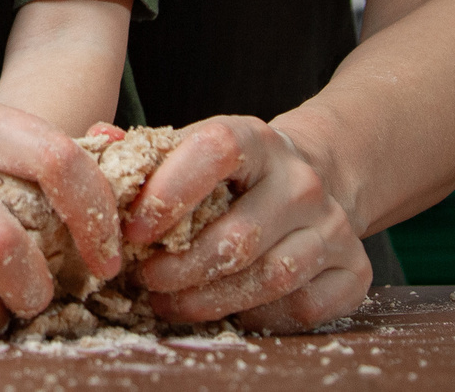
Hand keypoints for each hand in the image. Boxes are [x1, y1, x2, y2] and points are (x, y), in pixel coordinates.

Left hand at [126, 116, 373, 332]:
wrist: (317, 178)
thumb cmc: (234, 174)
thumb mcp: (195, 148)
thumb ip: (145, 151)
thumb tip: (99, 140)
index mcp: (256, 139)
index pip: (216, 150)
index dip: (169, 191)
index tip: (135, 229)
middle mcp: (301, 180)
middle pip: (239, 236)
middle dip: (181, 268)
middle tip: (145, 281)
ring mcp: (333, 225)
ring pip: (270, 277)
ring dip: (211, 301)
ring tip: (170, 304)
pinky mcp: (355, 268)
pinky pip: (303, 307)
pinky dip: (260, 316)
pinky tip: (231, 310)